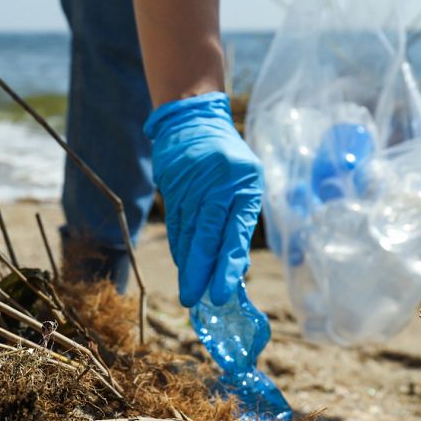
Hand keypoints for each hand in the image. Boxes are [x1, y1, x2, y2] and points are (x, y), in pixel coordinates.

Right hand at [144, 92, 263, 307]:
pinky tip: (182, 265)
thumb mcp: (248, 182)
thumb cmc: (230, 159)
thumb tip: (237, 265)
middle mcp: (218, 186)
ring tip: (188, 290)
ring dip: (187, 265)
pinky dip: (179, 247)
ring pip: (187, 234)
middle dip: (200, 271)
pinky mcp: (172, 188)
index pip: (235, 232)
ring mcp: (192, 186)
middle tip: (194, 300)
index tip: (221, 292)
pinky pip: (176, 225)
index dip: (228, 264)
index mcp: (244, 185)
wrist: (194, 121)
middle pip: (206, 236)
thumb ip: (241, 220)